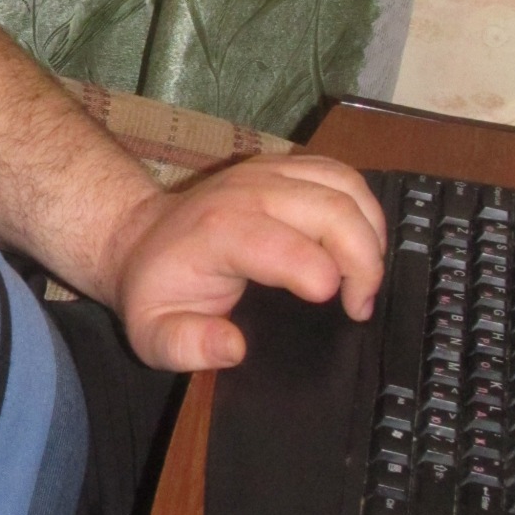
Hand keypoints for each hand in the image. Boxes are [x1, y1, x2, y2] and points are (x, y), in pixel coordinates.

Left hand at [102, 154, 386, 370]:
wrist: (142, 239)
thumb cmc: (155, 289)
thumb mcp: (153, 333)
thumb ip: (186, 345)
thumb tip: (234, 348)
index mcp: (218, 231)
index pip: (286, 246)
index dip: (325, 277)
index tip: (345, 310)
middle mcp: (248, 192)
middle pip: (333, 211)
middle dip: (365, 262)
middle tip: (361, 305)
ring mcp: (269, 172)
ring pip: (347, 187)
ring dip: (371, 234)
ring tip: (363, 279)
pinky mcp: (285, 167)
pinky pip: (342, 175)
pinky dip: (364, 209)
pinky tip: (358, 245)